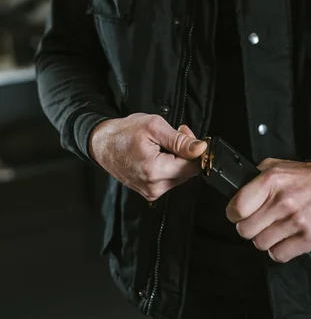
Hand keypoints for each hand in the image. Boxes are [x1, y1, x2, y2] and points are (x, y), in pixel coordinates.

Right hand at [89, 114, 206, 200]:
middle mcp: (154, 187)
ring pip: (180, 175)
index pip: (192, 165)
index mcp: (155, 171)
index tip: (184, 132)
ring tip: (163, 143)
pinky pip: (169, 179)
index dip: (193, 147)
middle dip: (186, 152)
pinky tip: (159, 153)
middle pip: (187, 172)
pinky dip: (169, 165)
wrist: (102, 143)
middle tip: (175, 133)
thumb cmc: (124, 133)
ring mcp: (151, 192)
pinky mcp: (149, 191)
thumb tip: (201, 148)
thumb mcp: (154, 127)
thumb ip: (180, 140)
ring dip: (177, 158)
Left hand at [226, 158, 310, 263]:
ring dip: (264, 238)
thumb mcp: (277, 166)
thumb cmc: (306, 177)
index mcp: (272, 181)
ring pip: (261, 243)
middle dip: (247, 227)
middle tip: (256, 222)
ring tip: (272, 229)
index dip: (233, 213)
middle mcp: (283, 201)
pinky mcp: (309, 238)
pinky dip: (278, 250)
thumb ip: (256, 177)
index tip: (236, 214)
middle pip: (246, 230)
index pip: (238, 207)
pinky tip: (284, 238)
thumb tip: (237, 192)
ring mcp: (297, 221)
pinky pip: (279, 255)